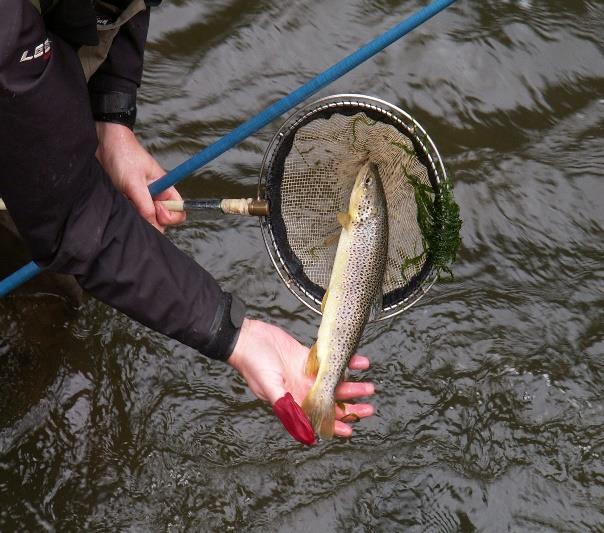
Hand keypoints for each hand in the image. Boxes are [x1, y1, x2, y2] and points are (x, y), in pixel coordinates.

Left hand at [95, 122, 185, 231]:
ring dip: (136, 214)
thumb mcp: (134, 183)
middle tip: (137, 208)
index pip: (179, 211)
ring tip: (126, 200)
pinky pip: (133, 213)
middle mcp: (157, 195)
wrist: (106, 144)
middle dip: (150, 218)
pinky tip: (121, 200)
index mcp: (166, 189)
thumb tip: (153, 225)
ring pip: (145, 217)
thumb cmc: (124, 156)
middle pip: (161, 219)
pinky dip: (127, 211)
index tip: (157, 211)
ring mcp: (144, 198)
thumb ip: (144, 205)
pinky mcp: (131, 199)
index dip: (170, 216)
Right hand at [228, 318, 374, 443]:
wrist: (247, 338)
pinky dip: (345, 362)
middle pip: (331, 402)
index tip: (351, 429)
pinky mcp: (307, 357)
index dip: (334, 426)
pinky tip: (359, 362)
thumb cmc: (253, 363)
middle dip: (350, 406)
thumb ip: (286, 406)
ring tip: (369, 386)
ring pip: (334, 383)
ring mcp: (305, 374)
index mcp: (292, 400)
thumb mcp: (269, 386)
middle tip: (369, 408)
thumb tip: (303, 430)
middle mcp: (301, 389)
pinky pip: (330, 362)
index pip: (317, 418)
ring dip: (351, 386)